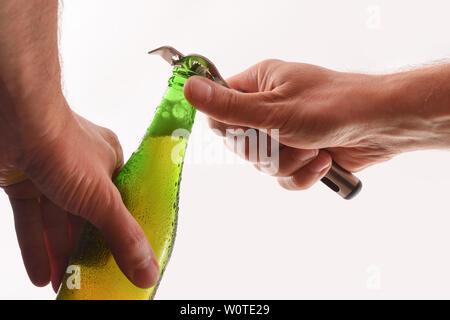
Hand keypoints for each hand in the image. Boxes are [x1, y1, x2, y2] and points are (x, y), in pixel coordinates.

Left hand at [0, 96, 158, 291]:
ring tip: (63, 286)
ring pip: (56, 222)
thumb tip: (148, 272)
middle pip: (86, 218)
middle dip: (86, 251)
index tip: (121, 262)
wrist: (13, 115)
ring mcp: (50, 175)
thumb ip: (122, 237)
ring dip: (59, 254)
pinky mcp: (21, 181)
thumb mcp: (101, 199)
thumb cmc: (62, 146)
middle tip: (90, 281)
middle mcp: (81, 169)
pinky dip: (34, 246)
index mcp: (109, 165)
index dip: (119, 236)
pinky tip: (39, 273)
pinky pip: (30, 219)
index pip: (119, 207)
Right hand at [184, 60, 449, 189]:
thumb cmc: (333, 106)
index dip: (229, 128)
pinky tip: (321, 162)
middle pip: (240, 144)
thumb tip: (188, 88)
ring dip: (289, 163)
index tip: (249, 131)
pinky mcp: (299, 154)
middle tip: (289, 138)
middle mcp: (267, 108)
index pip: (219, 110)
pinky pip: (282, 176)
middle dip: (267, 151)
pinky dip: (301, 175)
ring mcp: (283, 132)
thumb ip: (229, 107)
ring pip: (262, 164)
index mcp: (257, 85)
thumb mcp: (274, 110)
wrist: (381, 127)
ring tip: (313, 149)